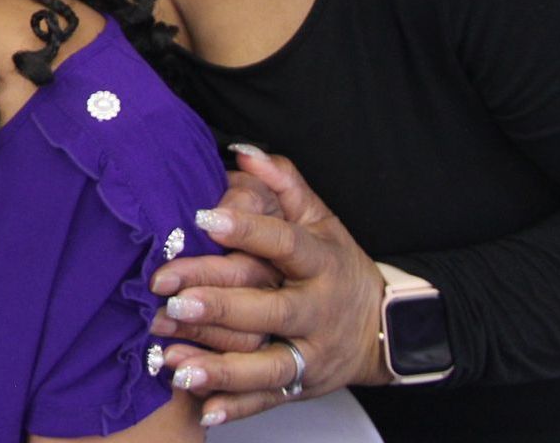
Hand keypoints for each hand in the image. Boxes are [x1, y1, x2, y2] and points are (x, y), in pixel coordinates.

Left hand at [154, 146, 389, 425]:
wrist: (388, 330)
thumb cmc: (339, 267)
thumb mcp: (321, 220)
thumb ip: (283, 185)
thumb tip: (244, 152)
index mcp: (321, 263)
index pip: (284, 244)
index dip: (247, 228)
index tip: (203, 216)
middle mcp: (317, 312)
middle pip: (270, 310)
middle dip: (220, 307)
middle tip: (172, 301)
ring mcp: (312, 355)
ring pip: (268, 365)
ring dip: (221, 368)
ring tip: (176, 364)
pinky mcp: (303, 387)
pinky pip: (268, 401)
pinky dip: (236, 407)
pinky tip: (202, 407)